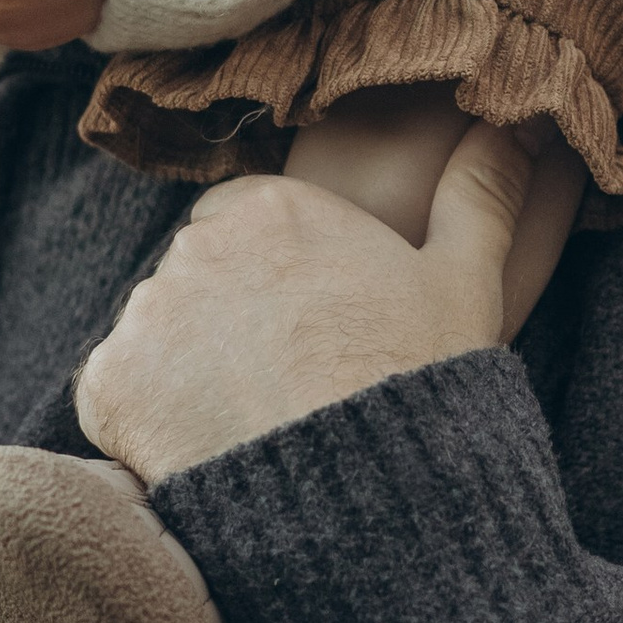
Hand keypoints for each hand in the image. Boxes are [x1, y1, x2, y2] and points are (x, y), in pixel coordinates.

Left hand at [76, 118, 530, 481]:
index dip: (278, 275)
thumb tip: (515, 123)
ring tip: (251, 422)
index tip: (309, 326)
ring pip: (157, 333)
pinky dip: (148, 421)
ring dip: (185, 366)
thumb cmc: (420, 385)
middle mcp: (196, 246)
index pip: (248, 222)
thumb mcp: (466, 280)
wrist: (364, 498)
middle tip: (283, 380)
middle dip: (226, 317)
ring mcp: (145, 314)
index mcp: (274, 208)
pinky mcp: (108, 384)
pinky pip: (118, 394)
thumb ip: (480, 191)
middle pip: (197, 275)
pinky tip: (207, 448)